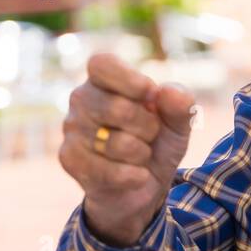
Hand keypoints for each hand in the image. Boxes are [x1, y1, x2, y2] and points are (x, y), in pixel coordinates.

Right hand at [59, 53, 195, 246]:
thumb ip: (181, 104)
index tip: (151, 95)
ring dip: (141, 154)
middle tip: (149, 134)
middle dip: (148, 127)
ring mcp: (71, 128)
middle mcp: (81, 98)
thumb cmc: (158, 142)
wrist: (144, 185)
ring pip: (115, 143)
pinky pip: (107, 171)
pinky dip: (132, 176)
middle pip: (118, 108)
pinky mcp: (68, 159)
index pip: (102, 64)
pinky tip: (135, 175)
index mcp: (104, 79)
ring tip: (138, 154)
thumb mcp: (179, 123)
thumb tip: (166, 92)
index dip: (130, 80)